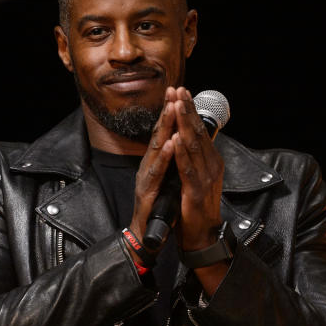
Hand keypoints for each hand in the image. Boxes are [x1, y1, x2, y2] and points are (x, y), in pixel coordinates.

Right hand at [127, 88, 177, 261]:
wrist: (147, 234)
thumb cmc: (158, 206)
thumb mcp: (166, 178)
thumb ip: (170, 161)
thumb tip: (179, 142)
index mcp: (156, 161)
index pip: (164, 132)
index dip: (170, 111)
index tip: (178, 91)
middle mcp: (149, 164)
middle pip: (158, 133)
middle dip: (166, 111)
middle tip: (173, 90)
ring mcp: (147, 176)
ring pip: (156, 148)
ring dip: (164, 127)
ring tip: (172, 109)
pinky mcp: (147, 191)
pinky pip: (157, 171)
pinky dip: (165, 156)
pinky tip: (171, 143)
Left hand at [168, 86, 224, 251]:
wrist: (201, 237)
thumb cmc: (195, 208)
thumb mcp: (197, 178)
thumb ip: (195, 159)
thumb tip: (190, 138)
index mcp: (211, 162)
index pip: (200, 130)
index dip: (190, 110)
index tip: (182, 91)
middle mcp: (211, 166)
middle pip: (198, 132)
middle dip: (187, 109)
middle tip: (179, 89)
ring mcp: (206, 179)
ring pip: (194, 146)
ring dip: (184, 124)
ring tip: (178, 105)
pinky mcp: (197, 192)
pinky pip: (188, 169)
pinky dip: (181, 152)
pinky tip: (176, 139)